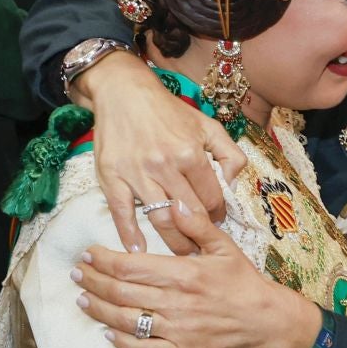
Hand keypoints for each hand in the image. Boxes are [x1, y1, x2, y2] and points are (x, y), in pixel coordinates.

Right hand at [71, 50, 244, 250]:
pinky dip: (129, 235)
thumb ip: (229, 153)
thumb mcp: (207, 125)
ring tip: (182, 254)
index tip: (216, 221)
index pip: (212, 198)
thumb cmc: (167, 111)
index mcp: (190, 154)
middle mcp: (165, 165)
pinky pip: (122, 213)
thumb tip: (234, 183)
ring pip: (160, 219)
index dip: (217, 214)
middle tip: (202, 247)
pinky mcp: (112, 178)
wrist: (123, 92)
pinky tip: (137, 251)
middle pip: (189, 215)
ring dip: (174, 243)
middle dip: (199, 235)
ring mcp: (137, 174)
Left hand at [75, 196, 320, 347]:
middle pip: (121, 292)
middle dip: (93, 282)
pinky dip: (121, 342)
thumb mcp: (223, 245)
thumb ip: (196, 224)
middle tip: (76, 274)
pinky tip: (107, 332)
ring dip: (99, 309)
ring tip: (83, 299)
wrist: (264, 319)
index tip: (88, 254)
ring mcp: (177, 330)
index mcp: (183, 274)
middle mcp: (176, 303)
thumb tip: (173, 203)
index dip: (103, 261)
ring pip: (126, 321)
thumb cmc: (242, 281)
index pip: (130, 266)